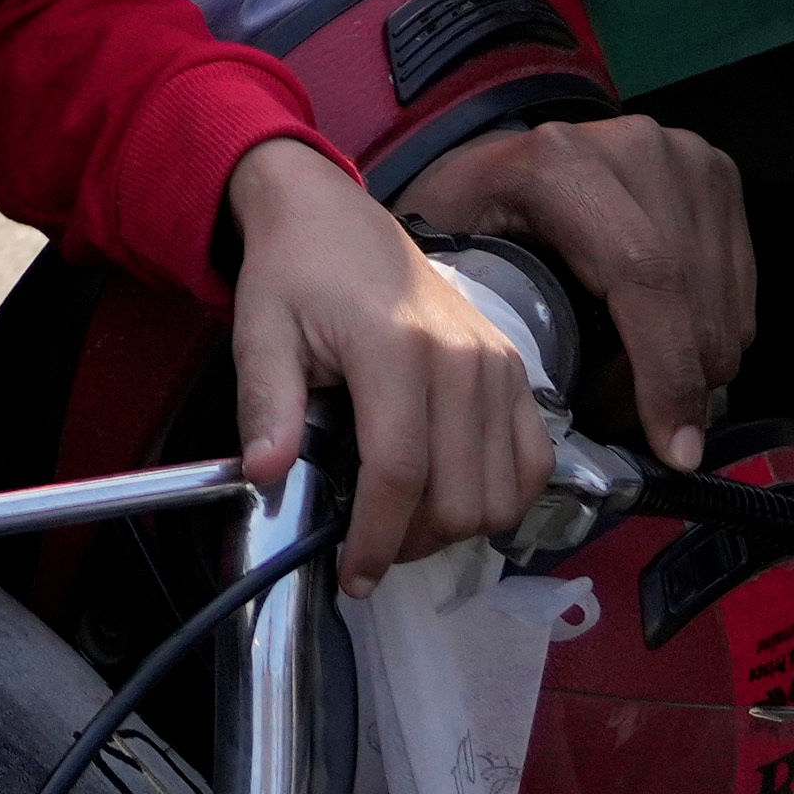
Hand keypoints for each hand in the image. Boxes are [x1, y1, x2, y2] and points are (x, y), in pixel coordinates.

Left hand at [219, 141, 541, 583]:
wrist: (335, 217)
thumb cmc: (295, 274)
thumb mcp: (259, 330)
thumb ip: (266, 403)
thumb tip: (266, 475)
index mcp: (397, 346)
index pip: (400, 471)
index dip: (377, 538)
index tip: (352, 577)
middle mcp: (464, 357)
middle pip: (459, 495)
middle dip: (412, 542)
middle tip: (369, 547)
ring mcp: (500, 363)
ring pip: (502, 493)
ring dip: (456, 528)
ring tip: (405, 522)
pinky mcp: (518, 369)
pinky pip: (534, 462)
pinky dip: (500, 497)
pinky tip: (452, 494)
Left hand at [389, 112, 755, 461]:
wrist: (507, 152)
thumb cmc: (471, 213)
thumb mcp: (449, 255)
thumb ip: (484, 320)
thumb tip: (532, 416)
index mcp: (563, 165)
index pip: (645, 275)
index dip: (667, 372)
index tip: (673, 447)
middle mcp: (638, 151)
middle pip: (695, 300)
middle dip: (679, 388)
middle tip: (634, 425)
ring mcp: (687, 160)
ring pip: (727, 306)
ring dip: (696, 367)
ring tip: (635, 384)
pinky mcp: (718, 177)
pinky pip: (741, 293)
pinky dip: (710, 337)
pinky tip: (663, 345)